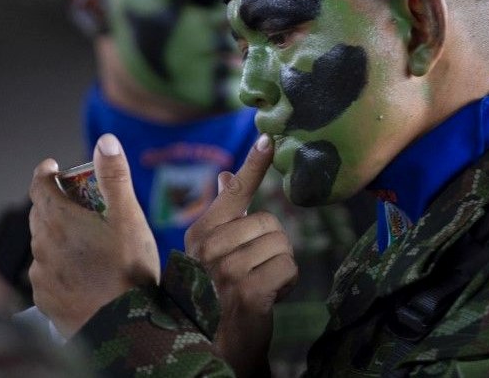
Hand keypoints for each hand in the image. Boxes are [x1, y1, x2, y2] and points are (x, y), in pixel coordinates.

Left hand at [28, 133, 158, 336]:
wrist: (123, 327)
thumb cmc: (129, 270)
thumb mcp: (129, 217)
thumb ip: (115, 177)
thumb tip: (106, 140)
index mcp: (59, 220)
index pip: (39, 186)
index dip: (46, 173)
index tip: (54, 167)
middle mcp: (42, 245)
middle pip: (40, 214)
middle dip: (56, 204)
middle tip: (81, 205)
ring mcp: (41, 275)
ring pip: (43, 245)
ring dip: (57, 238)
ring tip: (85, 245)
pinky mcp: (44, 300)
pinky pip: (46, 274)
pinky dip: (58, 267)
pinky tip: (80, 274)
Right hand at [185, 134, 296, 376]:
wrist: (211, 349)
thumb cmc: (214, 297)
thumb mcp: (211, 254)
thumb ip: (221, 214)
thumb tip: (225, 175)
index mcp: (200, 235)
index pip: (233, 193)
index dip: (253, 165)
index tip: (268, 139)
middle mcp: (209, 249)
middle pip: (268, 222)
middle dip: (272, 247)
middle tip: (254, 272)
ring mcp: (227, 271)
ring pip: (281, 244)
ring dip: (279, 267)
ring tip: (258, 285)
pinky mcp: (249, 292)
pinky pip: (288, 268)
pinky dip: (285, 284)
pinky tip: (268, 298)